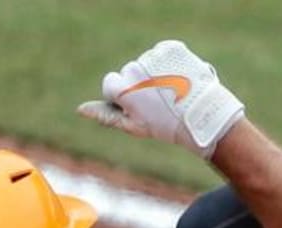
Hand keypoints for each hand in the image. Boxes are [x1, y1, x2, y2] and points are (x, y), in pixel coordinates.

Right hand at [77, 39, 245, 158]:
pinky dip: (168, 63)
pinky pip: (162, 53)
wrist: (201, 115)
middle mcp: (136, 69)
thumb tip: (80, 109)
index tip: (139, 105)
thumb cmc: (165, 126)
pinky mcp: (171, 47)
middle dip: (139, 84)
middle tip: (159, 101)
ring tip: (172, 91)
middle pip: (129, 72)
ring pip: (146, 63)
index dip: (123, 96)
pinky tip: (178, 78)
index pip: (110, 83)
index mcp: (123, 89)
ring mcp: (153, 56)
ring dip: (155, 74)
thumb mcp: (133, 125)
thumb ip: (105, 115)